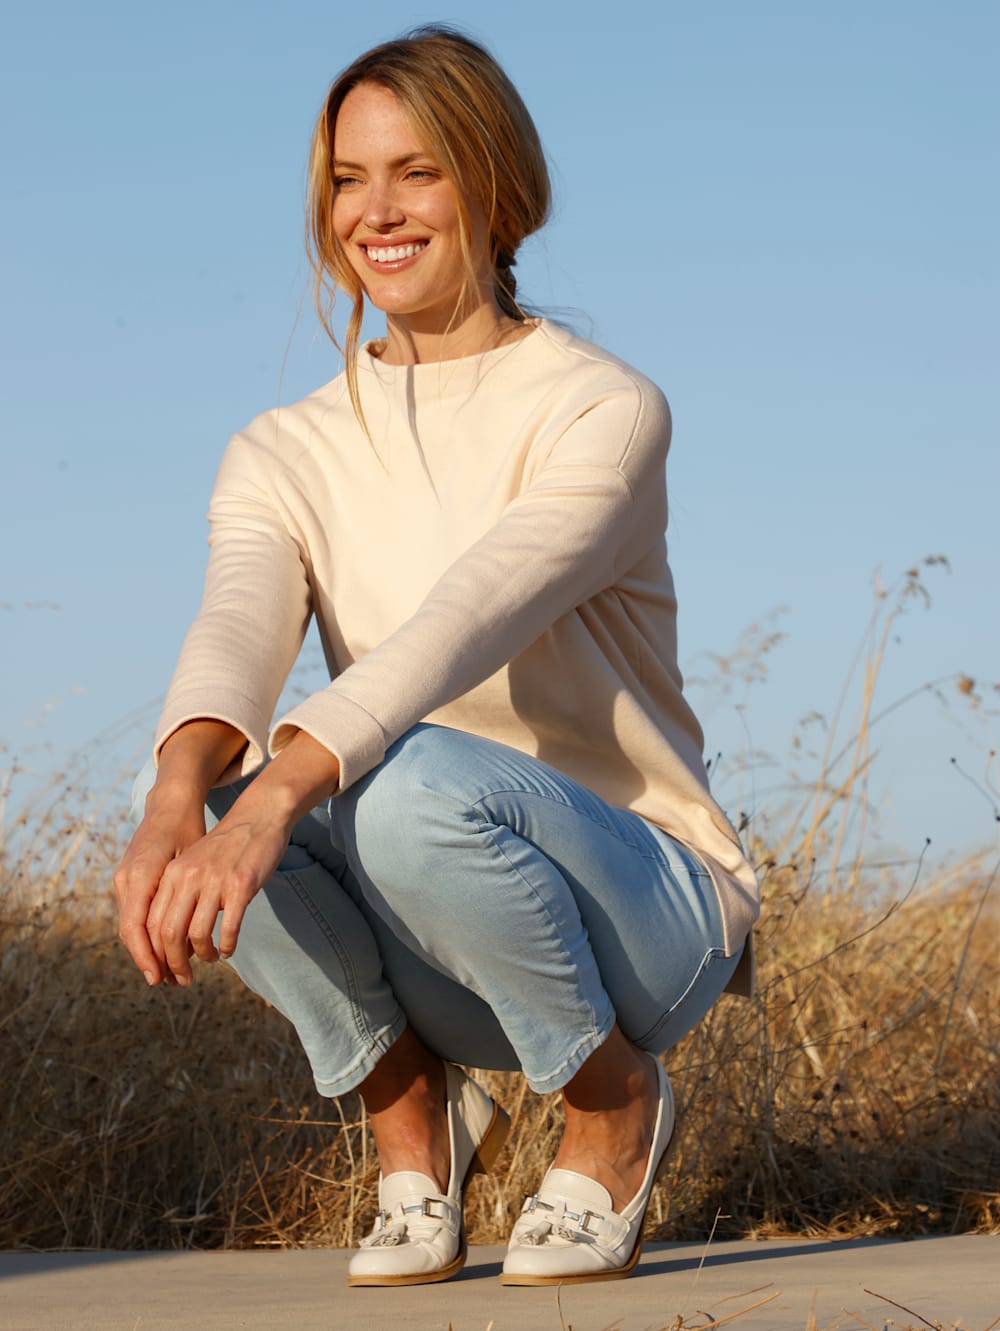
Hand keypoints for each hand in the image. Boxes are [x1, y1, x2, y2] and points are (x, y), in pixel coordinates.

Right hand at [114, 794, 207, 986]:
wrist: (169, 804)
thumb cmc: (187, 828)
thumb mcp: (192, 859)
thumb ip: (188, 896)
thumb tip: (193, 938)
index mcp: (141, 875)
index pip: (136, 928)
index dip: (147, 957)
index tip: (160, 978)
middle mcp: (126, 879)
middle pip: (131, 933)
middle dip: (150, 960)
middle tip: (173, 982)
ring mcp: (123, 878)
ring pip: (131, 926)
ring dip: (149, 951)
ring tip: (172, 971)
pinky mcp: (128, 878)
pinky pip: (134, 914)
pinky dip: (148, 934)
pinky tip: (167, 947)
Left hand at [142, 794, 292, 984]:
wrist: (258, 818)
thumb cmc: (227, 847)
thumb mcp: (193, 864)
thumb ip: (180, 893)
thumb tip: (171, 936)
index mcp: (172, 874)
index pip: (151, 924)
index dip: (154, 954)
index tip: (164, 970)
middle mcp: (188, 878)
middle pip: (168, 934)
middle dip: (174, 964)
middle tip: (183, 978)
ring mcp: (215, 881)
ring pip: (197, 935)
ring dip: (203, 955)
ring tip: (211, 958)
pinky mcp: (241, 885)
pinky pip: (229, 927)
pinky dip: (228, 945)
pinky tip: (230, 949)